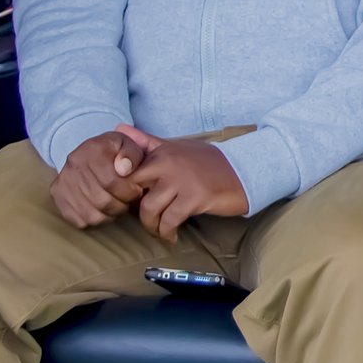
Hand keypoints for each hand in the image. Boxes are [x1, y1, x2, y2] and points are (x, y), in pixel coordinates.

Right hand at [49, 129, 147, 228]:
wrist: (90, 153)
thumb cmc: (115, 152)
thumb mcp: (128, 145)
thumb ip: (131, 154)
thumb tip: (125, 169)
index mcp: (92, 149)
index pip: (110, 182)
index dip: (129, 191)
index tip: (137, 190)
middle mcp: (72, 165)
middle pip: (101, 201)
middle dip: (122, 204)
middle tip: (130, 200)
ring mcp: (62, 183)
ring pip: (92, 215)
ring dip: (111, 214)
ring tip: (119, 204)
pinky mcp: (58, 198)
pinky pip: (81, 220)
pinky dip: (97, 219)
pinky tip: (105, 208)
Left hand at [119, 126, 249, 243]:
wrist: (243, 171)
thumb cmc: (206, 162)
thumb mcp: (176, 146)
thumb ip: (146, 141)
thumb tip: (119, 127)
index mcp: (162, 152)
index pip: (127, 174)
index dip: (125, 192)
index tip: (134, 202)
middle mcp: (169, 164)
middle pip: (134, 193)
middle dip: (135, 210)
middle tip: (145, 219)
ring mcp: (182, 181)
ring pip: (150, 210)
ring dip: (152, 226)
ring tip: (159, 230)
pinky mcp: (195, 197)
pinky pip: (170, 221)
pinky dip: (168, 232)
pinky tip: (172, 236)